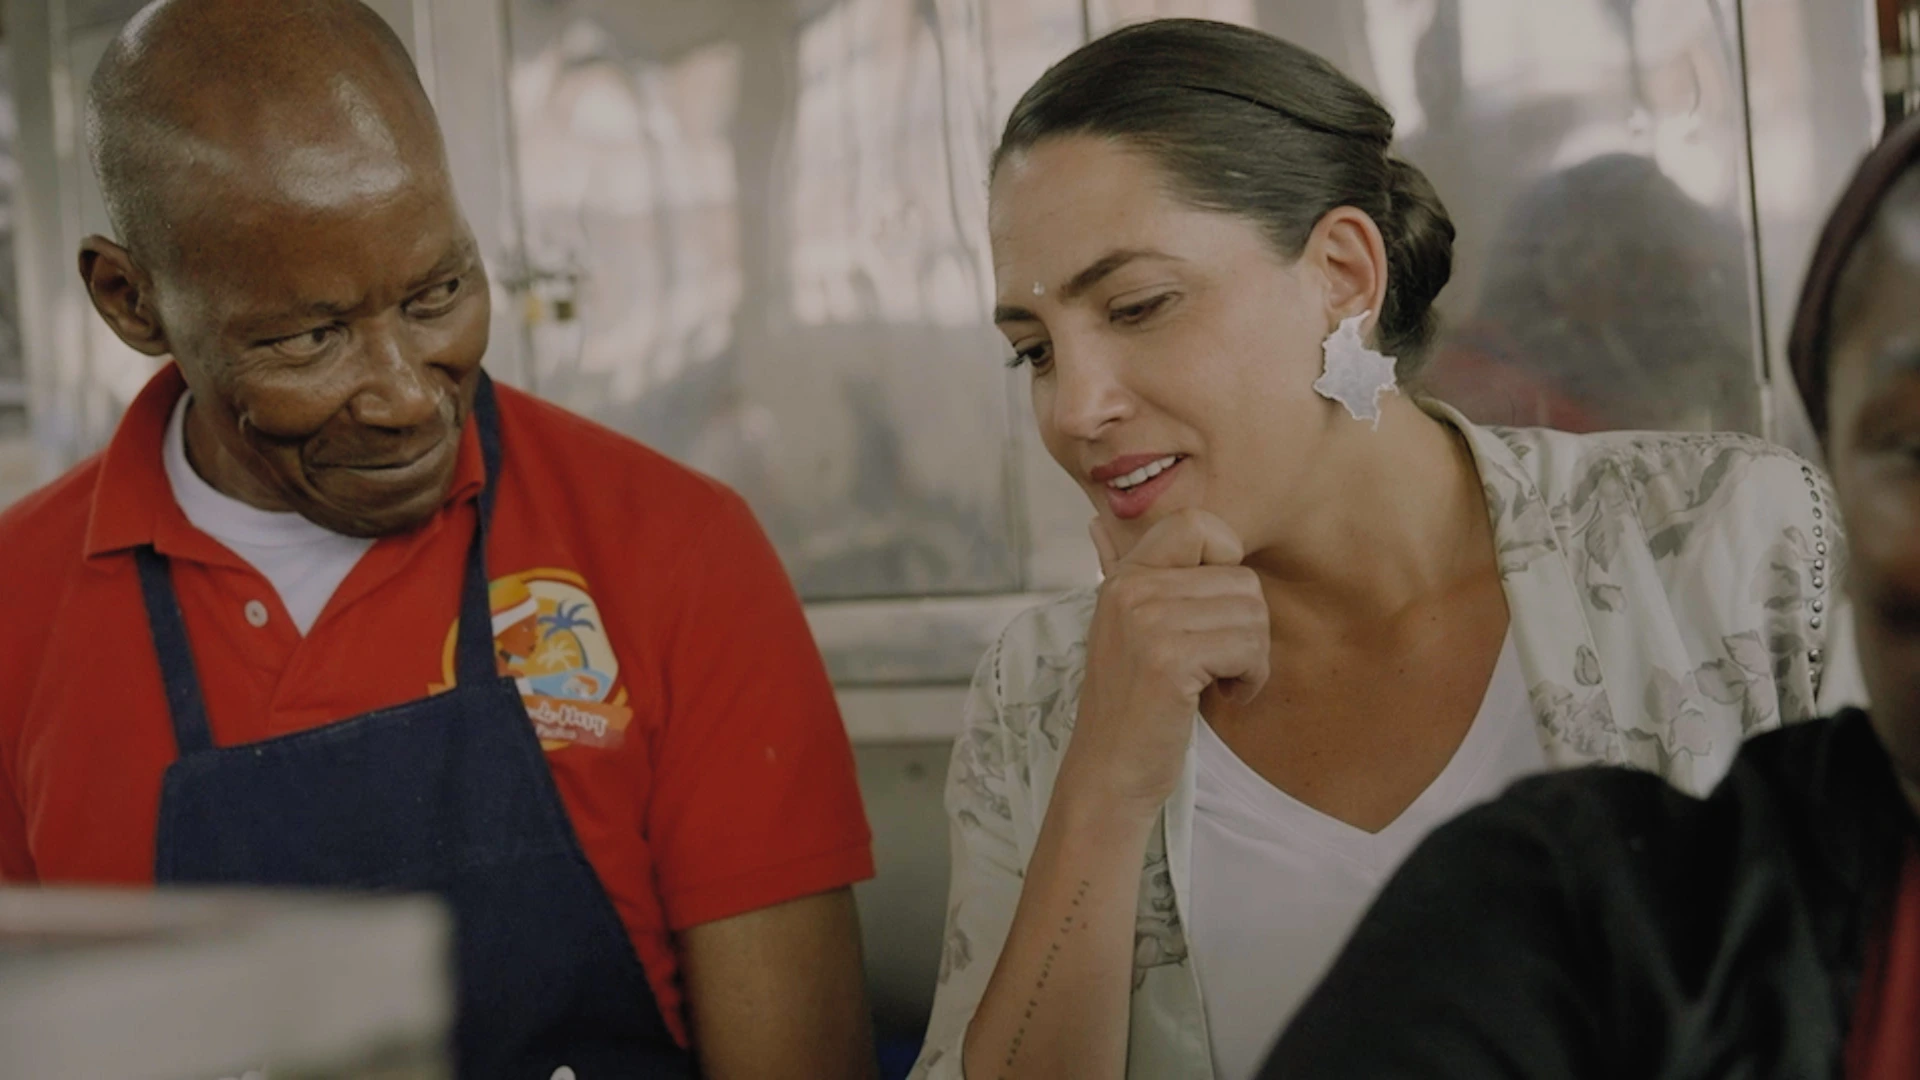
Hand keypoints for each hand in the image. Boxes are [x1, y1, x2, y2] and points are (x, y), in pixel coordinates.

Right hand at [1063, 509, 1270, 812]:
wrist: (1110, 773)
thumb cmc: (1131, 706)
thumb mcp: (1124, 630)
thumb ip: (1119, 574)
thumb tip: (1096, 522)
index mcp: (1123, 578)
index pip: (1198, 523)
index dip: (1226, 562)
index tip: (1212, 610)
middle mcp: (1130, 591)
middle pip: (1241, 577)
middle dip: (1247, 627)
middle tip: (1219, 664)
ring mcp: (1146, 623)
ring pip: (1251, 612)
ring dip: (1251, 657)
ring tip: (1218, 682)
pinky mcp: (1168, 660)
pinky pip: (1247, 647)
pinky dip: (1249, 679)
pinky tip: (1222, 697)